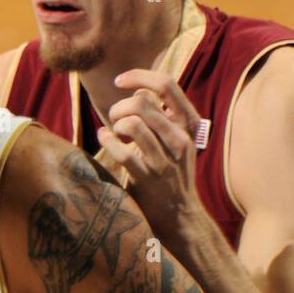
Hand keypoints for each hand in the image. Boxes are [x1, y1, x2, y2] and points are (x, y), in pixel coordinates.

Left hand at [98, 68, 209, 250]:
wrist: (179, 216)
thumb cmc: (172, 173)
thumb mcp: (177, 140)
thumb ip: (162, 115)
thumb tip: (137, 90)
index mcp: (188, 124)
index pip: (166, 84)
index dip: (138, 76)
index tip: (119, 81)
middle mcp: (180, 139)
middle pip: (142, 102)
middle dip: (120, 107)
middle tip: (115, 120)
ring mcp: (165, 160)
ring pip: (132, 124)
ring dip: (115, 125)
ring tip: (113, 133)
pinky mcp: (148, 178)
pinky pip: (121, 151)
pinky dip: (107, 141)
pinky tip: (105, 140)